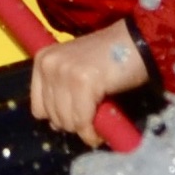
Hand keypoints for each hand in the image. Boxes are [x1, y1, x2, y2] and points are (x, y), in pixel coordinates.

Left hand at [30, 20, 149, 143]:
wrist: (136, 42)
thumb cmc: (108, 57)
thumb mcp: (75, 69)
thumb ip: (61, 91)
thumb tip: (56, 125)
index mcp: (43, 60)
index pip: (38, 108)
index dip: (57, 117)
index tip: (75, 117)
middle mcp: (49, 64)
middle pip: (52, 116)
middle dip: (72, 124)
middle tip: (90, 121)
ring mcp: (64, 72)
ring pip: (66, 121)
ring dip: (83, 129)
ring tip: (97, 124)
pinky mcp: (82, 82)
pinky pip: (82, 121)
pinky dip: (92, 132)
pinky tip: (99, 132)